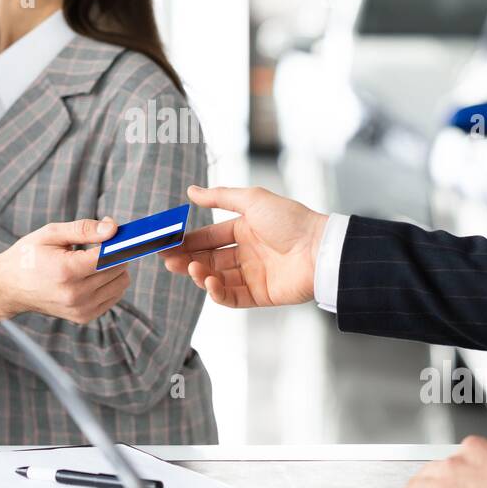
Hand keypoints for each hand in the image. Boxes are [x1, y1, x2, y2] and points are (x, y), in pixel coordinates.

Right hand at [0, 217, 129, 328]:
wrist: (9, 287)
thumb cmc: (28, 256)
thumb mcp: (51, 234)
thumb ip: (84, 229)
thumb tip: (112, 228)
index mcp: (66, 271)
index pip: (110, 256)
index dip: (117, 242)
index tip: (117, 234)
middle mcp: (75, 294)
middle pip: (118, 270)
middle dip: (116, 254)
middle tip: (101, 244)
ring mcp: (80, 309)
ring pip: (120, 285)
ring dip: (115, 269)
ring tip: (94, 261)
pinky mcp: (83, 317)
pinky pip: (113, 297)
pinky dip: (109, 284)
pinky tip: (92, 275)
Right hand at [160, 184, 327, 307]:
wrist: (320, 249)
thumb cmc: (290, 220)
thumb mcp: (252, 200)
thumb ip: (220, 197)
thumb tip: (191, 191)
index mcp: (245, 229)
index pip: (208, 237)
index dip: (187, 241)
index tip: (166, 243)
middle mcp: (247, 252)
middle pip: (209, 259)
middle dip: (187, 259)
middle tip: (167, 260)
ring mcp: (253, 275)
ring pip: (216, 278)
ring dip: (200, 274)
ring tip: (191, 268)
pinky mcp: (259, 295)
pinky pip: (231, 296)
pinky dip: (217, 292)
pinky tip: (208, 282)